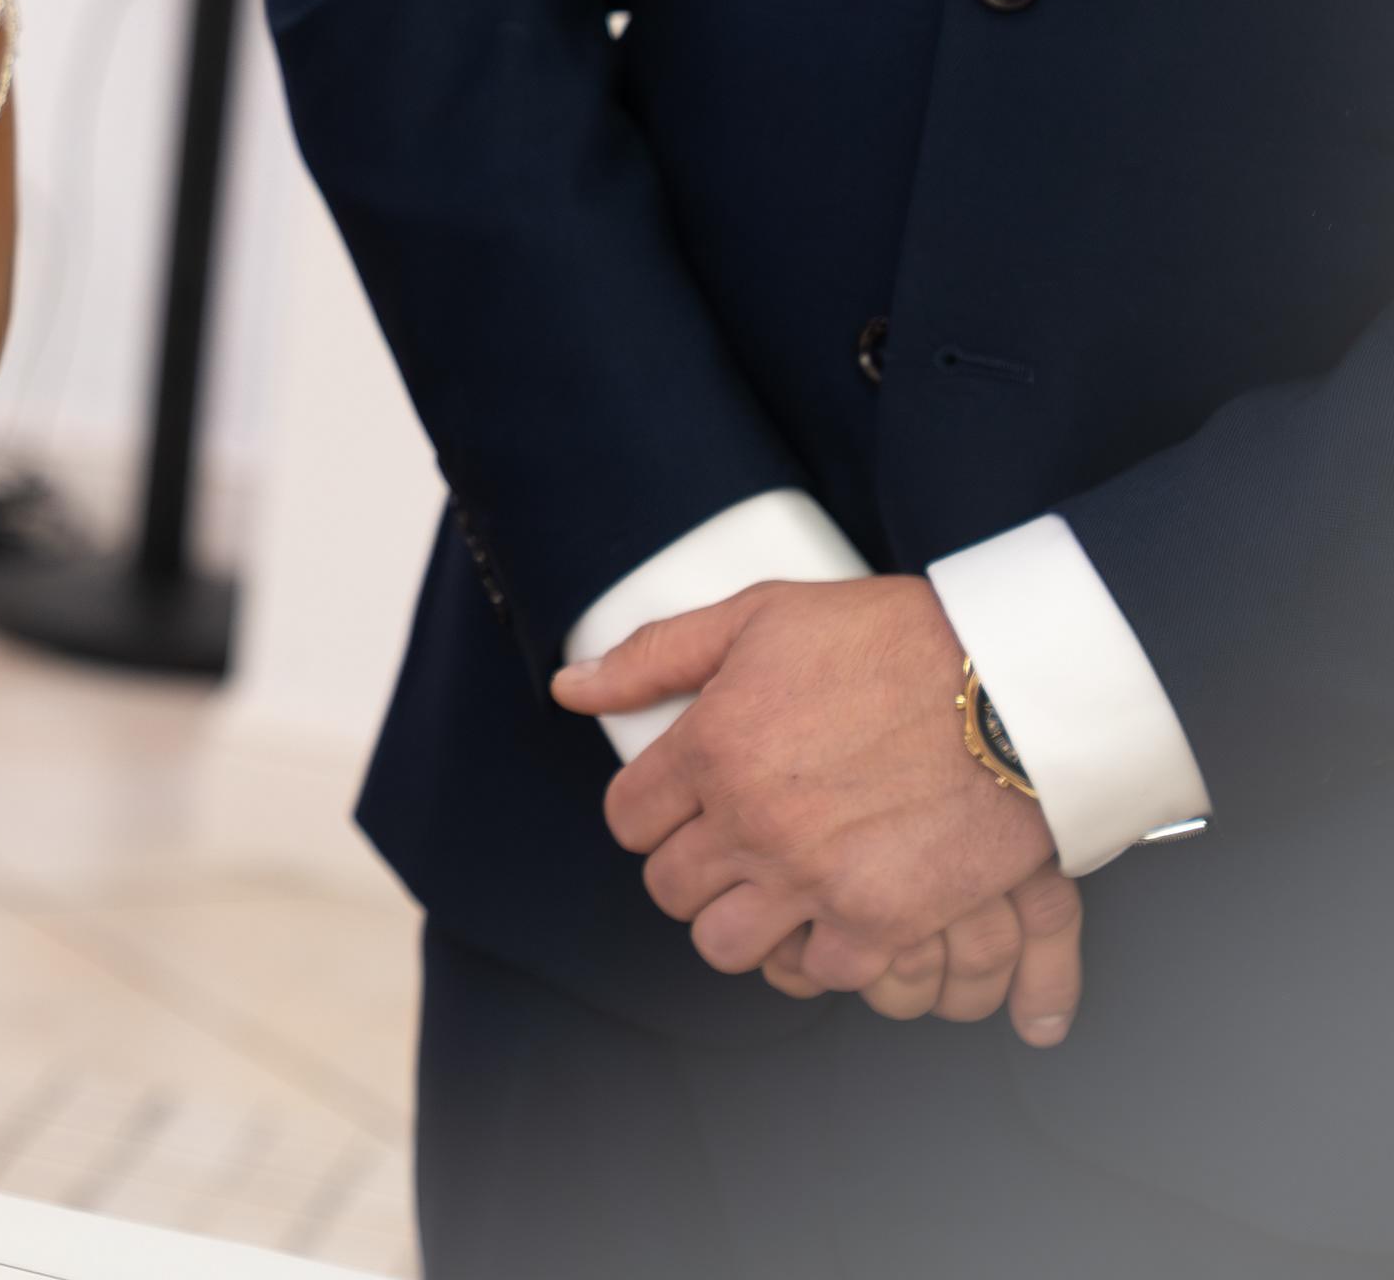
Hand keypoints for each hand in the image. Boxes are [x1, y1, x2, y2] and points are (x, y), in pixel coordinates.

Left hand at [550, 576, 1075, 1038]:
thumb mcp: (759, 616)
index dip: (649, 817)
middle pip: (670, 890)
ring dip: (742, 922)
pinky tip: (831, 917)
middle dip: (690, 871)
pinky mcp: (882, 921)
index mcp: (710, 748)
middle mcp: (750, 821)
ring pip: (726, 944)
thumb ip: (655, 656)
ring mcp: (813, 878)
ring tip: (770, 892)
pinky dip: (818, 954)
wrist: (1016, 687)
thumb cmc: (894, 640)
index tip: (678, 811)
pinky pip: (816, 972)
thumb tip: (572, 685)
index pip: (629, 820)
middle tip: (727, 851)